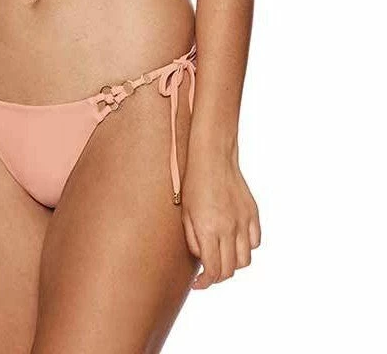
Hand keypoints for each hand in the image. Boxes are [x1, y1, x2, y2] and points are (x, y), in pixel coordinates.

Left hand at [181, 139, 260, 289]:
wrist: (213, 157)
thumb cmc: (194, 184)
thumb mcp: (185, 214)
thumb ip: (193, 241)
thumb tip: (203, 260)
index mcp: (208, 230)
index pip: (213, 271)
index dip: (205, 283)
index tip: (198, 284)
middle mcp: (228, 229)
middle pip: (229, 270)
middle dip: (218, 276)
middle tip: (209, 272)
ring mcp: (243, 221)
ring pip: (245, 260)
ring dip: (233, 264)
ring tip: (223, 255)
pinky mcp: (253, 214)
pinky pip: (255, 241)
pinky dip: (247, 247)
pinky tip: (235, 240)